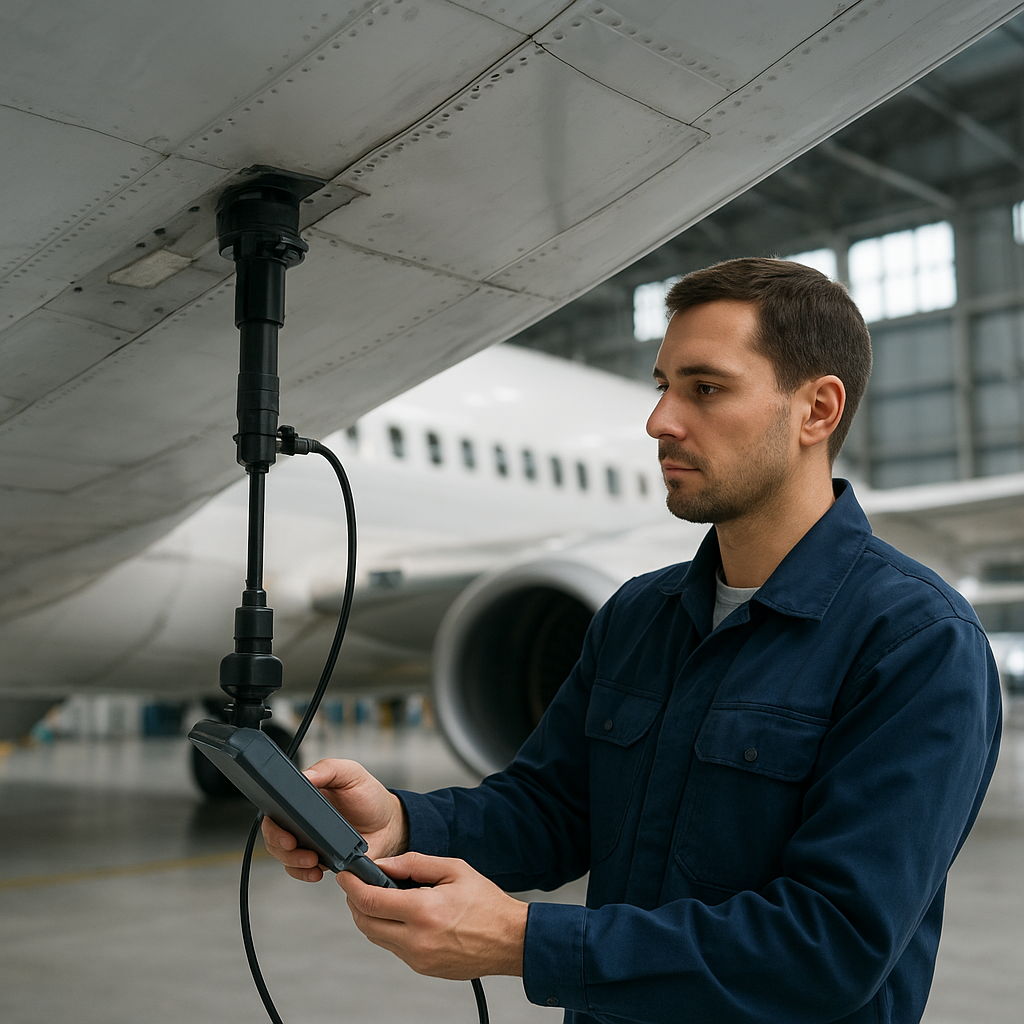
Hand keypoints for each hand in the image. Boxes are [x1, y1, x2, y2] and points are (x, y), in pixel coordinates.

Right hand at [261, 758, 408, 881]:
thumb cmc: (369, 796)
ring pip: (285, 856)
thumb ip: (329, 769)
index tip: (285, 829)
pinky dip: (304, 874)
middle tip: (293, 845)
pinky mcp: (320, 859)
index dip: (273, 821)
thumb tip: (305, 776)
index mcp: (305, 798)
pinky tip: (316, 871)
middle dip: (279, 844)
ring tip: (311, 859)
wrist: (389, 824)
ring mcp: (310, 841)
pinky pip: (301, 871)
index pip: (276, 808)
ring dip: (292, 861)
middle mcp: (303, 820)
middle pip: (274, 835)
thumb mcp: (351, 773)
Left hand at [337, 852, 527, 979]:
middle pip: (365, 923)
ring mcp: (419, 959)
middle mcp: (417, 939)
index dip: (352, 886)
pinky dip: (388, 931)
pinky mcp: (422, 968)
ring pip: (377, 938)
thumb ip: (414, 863)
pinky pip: (394, 948)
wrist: (510, 939)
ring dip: (369, 918)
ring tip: (378, 898)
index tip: (345, 875)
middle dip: (355, 902)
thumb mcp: (453, 869)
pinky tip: (400, 915)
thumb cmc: (487, 903)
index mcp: (424, 911)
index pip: (371, 901)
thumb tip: (384, 864)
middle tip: (357, 886)